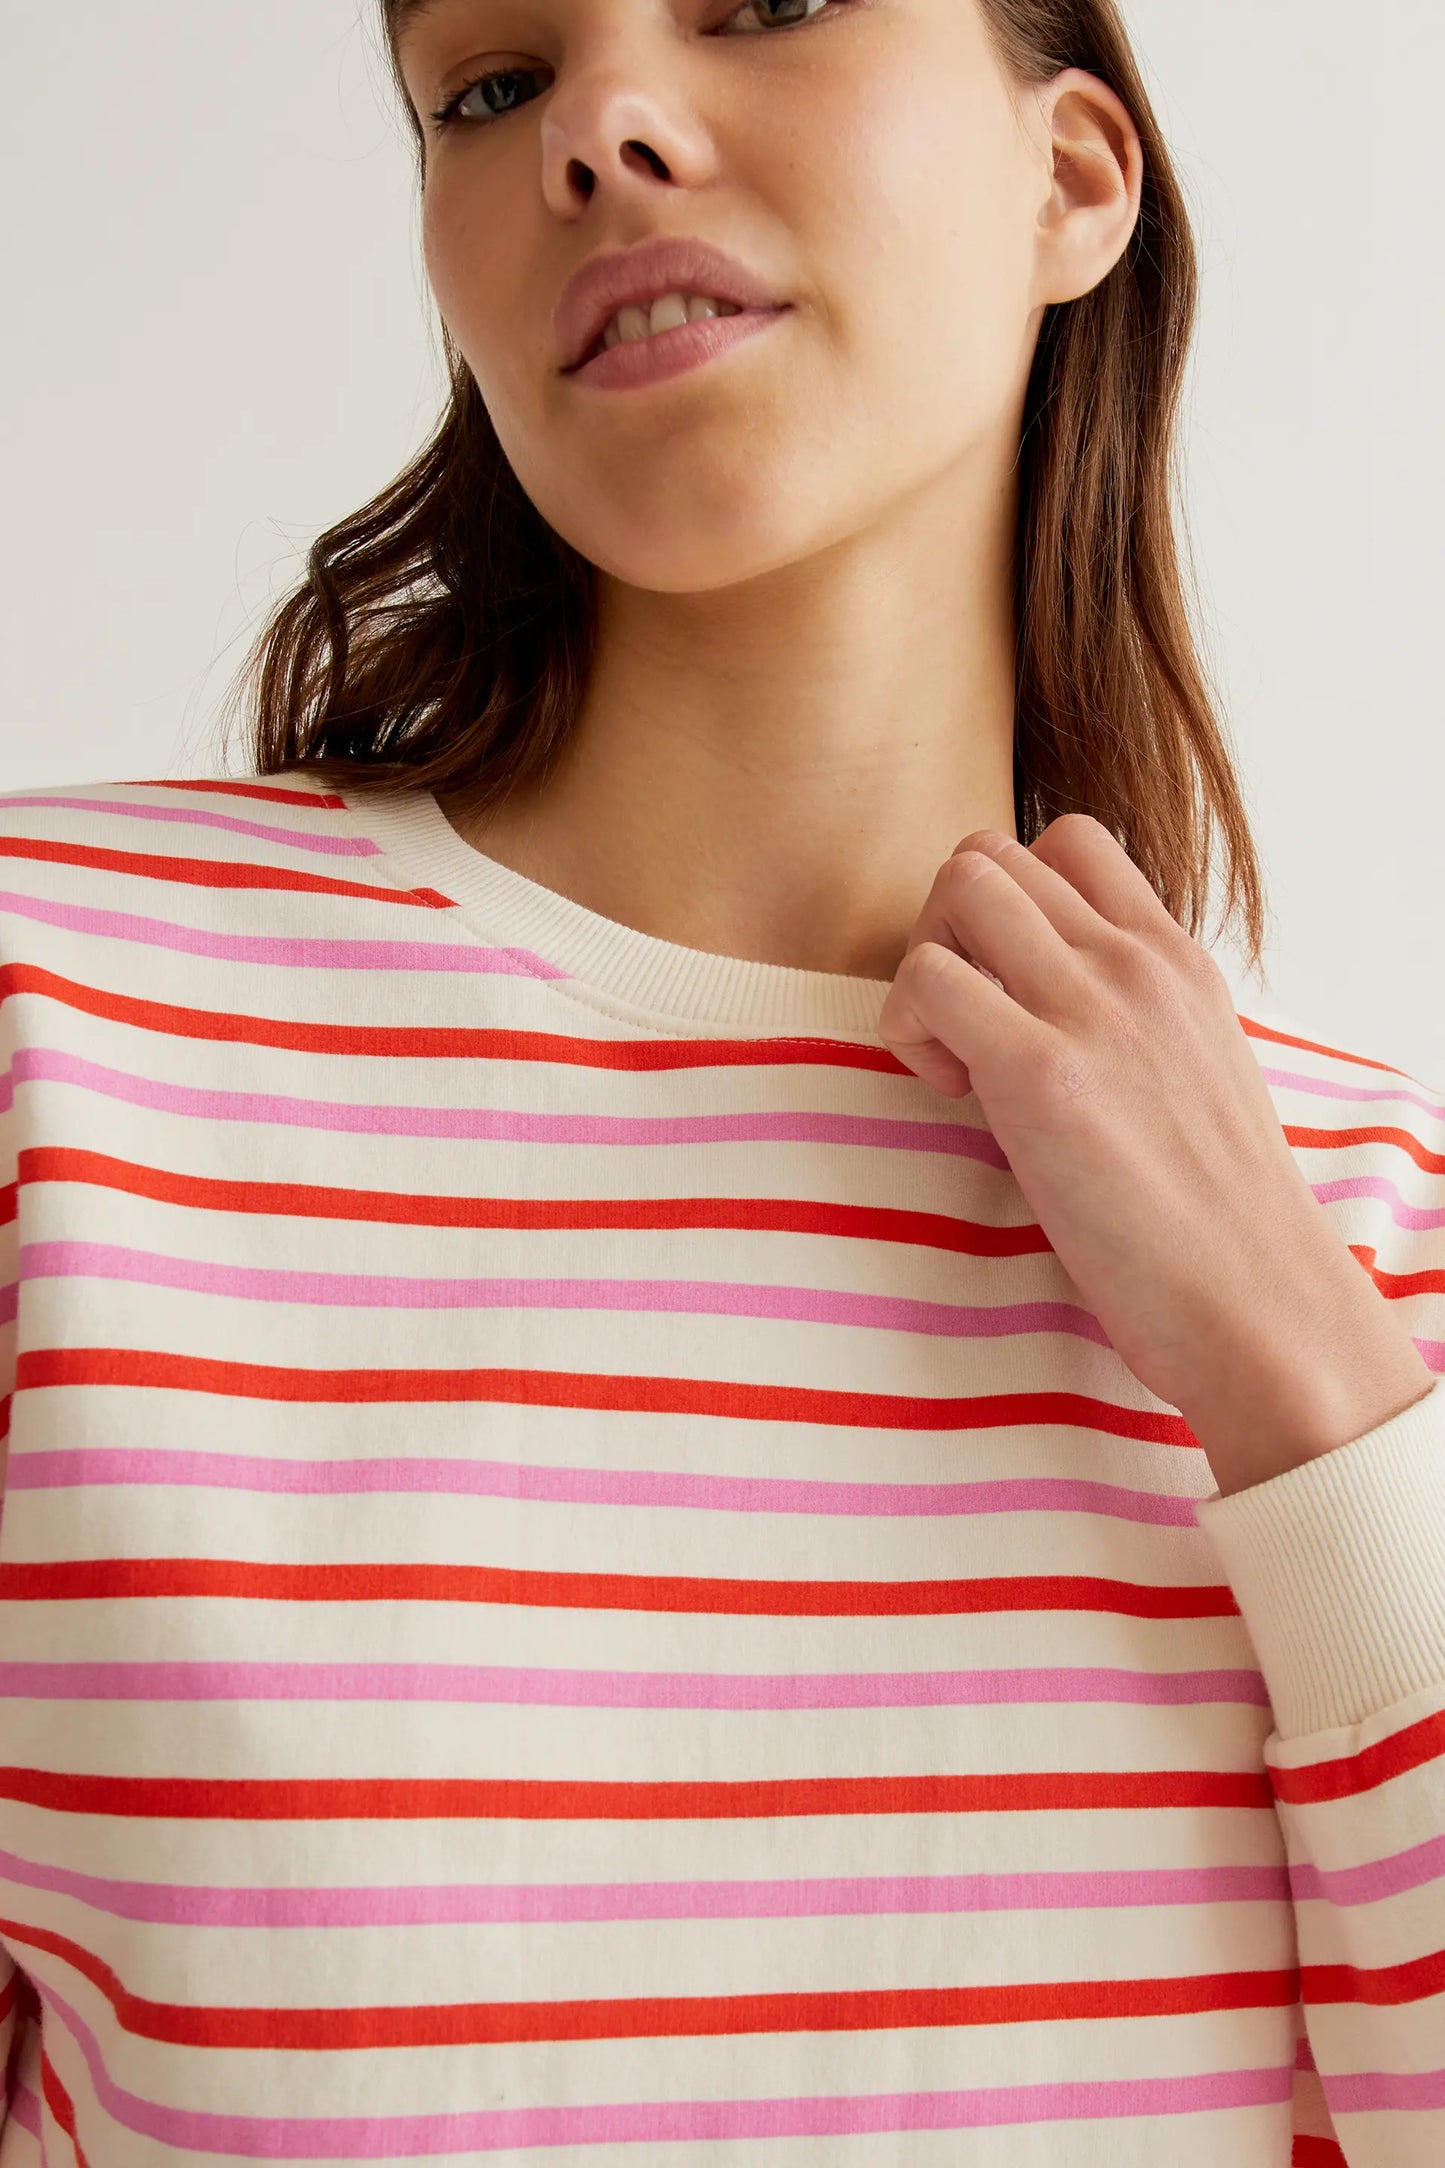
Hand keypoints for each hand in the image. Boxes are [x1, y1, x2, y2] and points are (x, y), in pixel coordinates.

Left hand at [875, 815, 1390, 1427]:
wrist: (1258, 1302)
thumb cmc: (1215, 1219)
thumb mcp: (1192, 1075)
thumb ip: (1129, 1021)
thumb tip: (1043, 1014)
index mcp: (1177, 961)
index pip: (1071, 841)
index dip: (1010, 900)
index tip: (1011, 989)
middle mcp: (1136, 963)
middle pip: (992, 854)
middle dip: (948, 929)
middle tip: (964, 1027)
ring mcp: (1092, 1007)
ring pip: (958, 886)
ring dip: (925, 962)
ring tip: (957, 1057)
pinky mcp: (1041, 1071)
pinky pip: (927, 978)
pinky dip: (909, 1026)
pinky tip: (952, 1094)